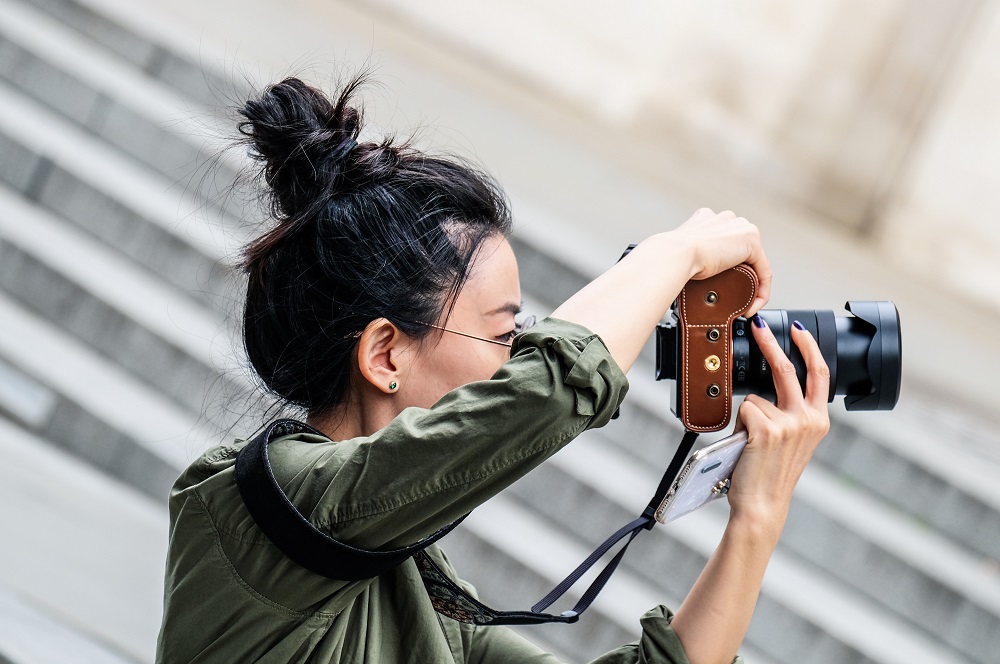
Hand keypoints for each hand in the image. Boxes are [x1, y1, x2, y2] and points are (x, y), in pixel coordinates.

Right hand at [670, 208, 771, 314]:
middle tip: (731, 298)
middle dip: (740, 275)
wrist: (675, 255)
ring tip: (742, 305)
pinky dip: (760, 292)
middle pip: (740, 251)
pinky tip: (751, 307)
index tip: (719, 285)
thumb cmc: (670, 257)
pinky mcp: (751, 241)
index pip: (724, 242)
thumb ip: (692, 256)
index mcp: (706, 219)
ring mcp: (739, 228)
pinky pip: (763, 271)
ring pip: (753, 261)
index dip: (724, 266)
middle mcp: (725, 219)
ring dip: (751, 285)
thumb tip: (696, 272)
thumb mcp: (683, 254)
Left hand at [727, 316, 830, 531]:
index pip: (819, 374)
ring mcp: (788, 424)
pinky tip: (745, 444)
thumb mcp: (793, 441)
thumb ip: (789, 414)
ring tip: (750, 441)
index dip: (809, 347)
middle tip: (758, 324)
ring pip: (755, 397)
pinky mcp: (766, 429)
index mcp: (819, 420)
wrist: (763, 504)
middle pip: (788, 369)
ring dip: (747, 414)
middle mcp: (808, 419)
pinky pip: (744, 409)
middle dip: (770, 342)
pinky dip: (738, 424)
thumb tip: (765, 390)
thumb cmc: (771, 473)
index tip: (798, 328)